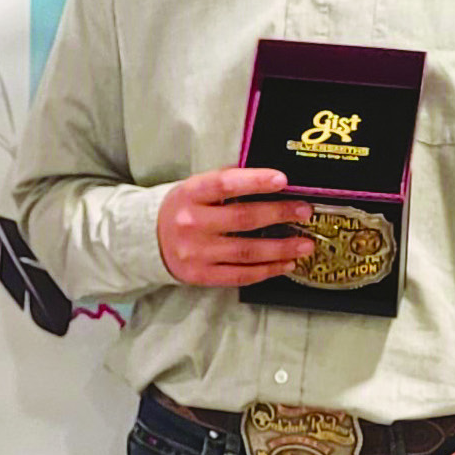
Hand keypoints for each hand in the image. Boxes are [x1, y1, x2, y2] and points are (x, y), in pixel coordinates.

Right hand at [157, 167, 314, 285]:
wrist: (148, 239)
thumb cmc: (183, 207)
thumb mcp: (196, 187)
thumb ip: (227, 181)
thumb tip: (270, 178)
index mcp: (190, 194)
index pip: (225, 184)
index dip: (255, 181)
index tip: (282, 179)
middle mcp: (191, 223)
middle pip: (242, 219)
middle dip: (279, 214)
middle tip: (305, 211)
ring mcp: (196, 253)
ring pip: (247, 252)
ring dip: (281, 248)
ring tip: (305, 244)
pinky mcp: (201, 276)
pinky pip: (240, 275)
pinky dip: (267, 270)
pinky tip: (286, 264)